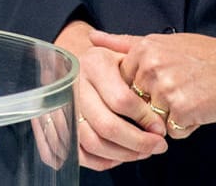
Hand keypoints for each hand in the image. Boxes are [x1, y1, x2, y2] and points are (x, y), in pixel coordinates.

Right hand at [55, 20, 168, 170]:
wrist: (75, 61)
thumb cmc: (111, 61)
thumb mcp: (127, 54)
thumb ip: (144, 73)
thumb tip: (160, 111)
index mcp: (94, 64)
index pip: (121, 100)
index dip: (145, 119)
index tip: (160, 128)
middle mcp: (75, 85)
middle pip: (106, 125)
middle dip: (137, 142)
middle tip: (158, 146)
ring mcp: (61, 106)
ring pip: (92, 143)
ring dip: (122, 154)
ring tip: (143, 152)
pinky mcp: (54, 125)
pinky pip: (78, 153)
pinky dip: (102, 161)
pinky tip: (120, 156)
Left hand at [94, 29, 215, 135]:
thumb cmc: (207, 55)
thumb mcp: (164, 42)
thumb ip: (125, 43)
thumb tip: (92, 38)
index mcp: (144, 49)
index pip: (123, 84)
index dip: (144, 90)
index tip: (166, 79)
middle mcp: (151, 67)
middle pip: (136, 104)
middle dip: (157, 105)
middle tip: (184, 87)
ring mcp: (166, 89)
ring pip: (153, 121)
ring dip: (172, 117)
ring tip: (193, 96)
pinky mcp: (183, 110)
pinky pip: (173, 133)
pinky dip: (188, 126)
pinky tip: (202, 107)